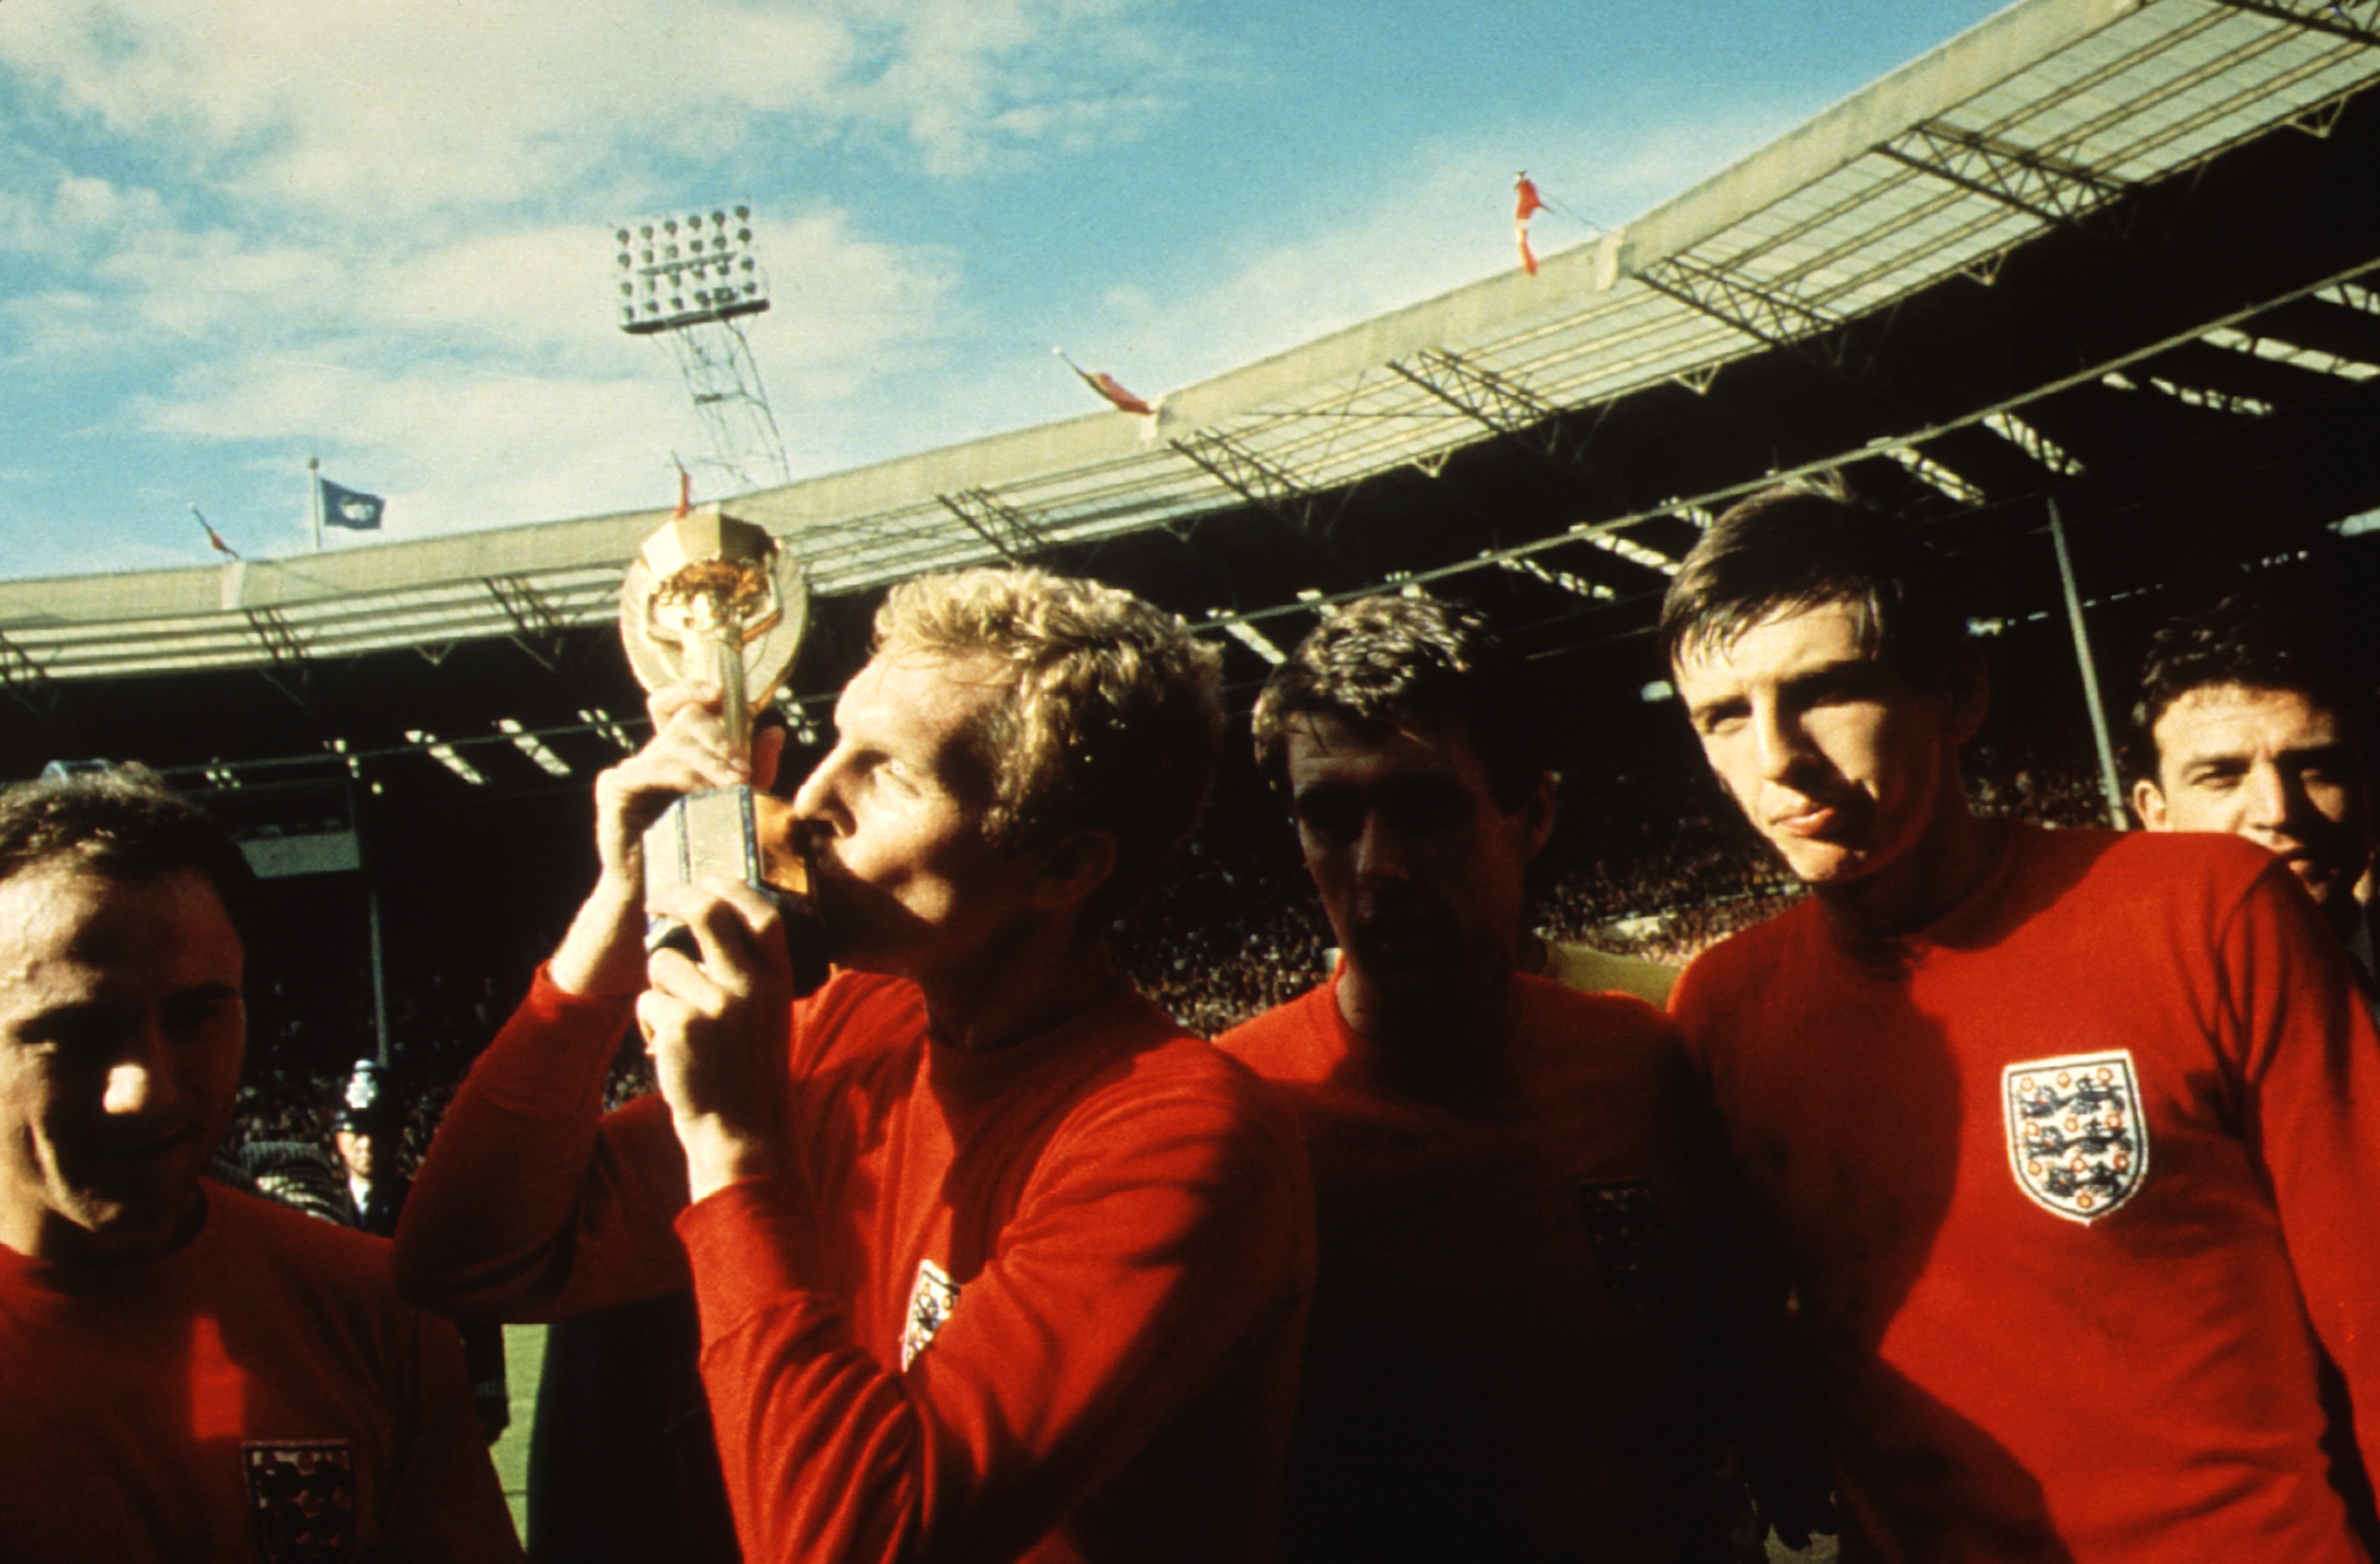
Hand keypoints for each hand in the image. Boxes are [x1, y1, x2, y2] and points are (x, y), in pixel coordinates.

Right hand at [593, 679, 787, 890]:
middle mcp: (652, 755)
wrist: (663, 893)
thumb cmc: (701, 850)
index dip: (694, 690)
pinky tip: (700, 791)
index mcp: (679, 754)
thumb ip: (755, 769)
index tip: (719, 695)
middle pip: (686, 720)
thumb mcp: (737, 806)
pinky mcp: (614, 788)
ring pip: (672, 743)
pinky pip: (648, 768)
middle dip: (720, 740)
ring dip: (707, 761)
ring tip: (733, 785)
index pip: (680, 705)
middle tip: (741, 771)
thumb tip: (774, 730)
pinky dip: (680, 775)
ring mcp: (630, 769)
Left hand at [638, 876, 795, 1201]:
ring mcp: (718, 1005)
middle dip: (676, 896)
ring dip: (659, 986)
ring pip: (663, 962)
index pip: (760, 912)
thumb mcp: (767, 1013)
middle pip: (708, 913)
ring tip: (679, 1022)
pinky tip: (670, 1047)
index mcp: (778, 979)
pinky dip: (649, 1020)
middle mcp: (752, 986)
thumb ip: (748, 970)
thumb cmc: (748, 1067)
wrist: (741, 1129)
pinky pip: (646, 999)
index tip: (705, 880)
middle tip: (657, 898)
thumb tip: (707, 919)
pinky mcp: (683, 1025)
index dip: (730, 888)